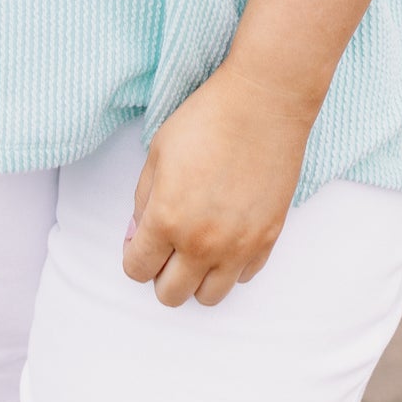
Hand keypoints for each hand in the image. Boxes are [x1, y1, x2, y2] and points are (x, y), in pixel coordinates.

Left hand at [121, 58, 315, 306]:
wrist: (262, 103)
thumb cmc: (208, 118)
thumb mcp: (158, 151)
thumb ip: (143, 199)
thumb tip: (139, 233)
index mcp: (167, 218)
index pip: (137, 270)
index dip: (135, 256)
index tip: (142, 241)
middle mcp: (201, 243)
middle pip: (170, 294)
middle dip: (161, 273)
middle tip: (167, 246)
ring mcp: (238, 246)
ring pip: (208, 298)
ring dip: (196, 277)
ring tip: (197, 247)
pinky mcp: (267, 240)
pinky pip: (242, 277)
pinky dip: (230, 265)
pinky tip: (226, 236)